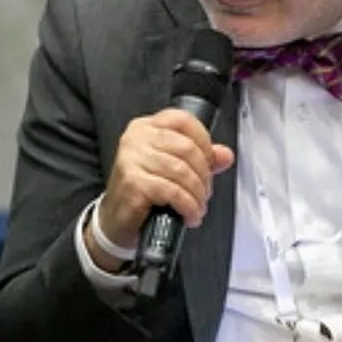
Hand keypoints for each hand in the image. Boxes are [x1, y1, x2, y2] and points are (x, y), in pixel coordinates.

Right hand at [84, 108, 234, 266]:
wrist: (116, 221)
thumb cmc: (143, 192)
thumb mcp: (172, 168)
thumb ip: (200, 158)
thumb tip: (225, 155)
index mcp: (146, 127)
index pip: (182, 120)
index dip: (203, 140)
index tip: (210, 162)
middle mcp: (136, 138)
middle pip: (186, 147)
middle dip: (204, 174)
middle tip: (205, 193)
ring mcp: (131, 159)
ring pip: (182, 171)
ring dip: (197, 194)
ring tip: (198, 207)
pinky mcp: (132, 182)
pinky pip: (173, 191)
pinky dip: (188, 205)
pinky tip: (189, 215)